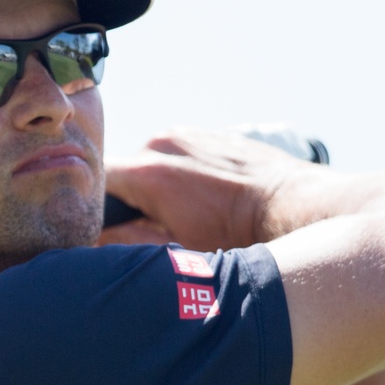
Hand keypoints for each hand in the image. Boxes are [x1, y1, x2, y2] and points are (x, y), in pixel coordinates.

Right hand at [101, 127, 315, 250]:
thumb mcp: (177, 251)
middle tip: (155, 226)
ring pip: (151, 161)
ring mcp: (186, 134)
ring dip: (157, 184)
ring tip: (187, 210)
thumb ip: (126, 244)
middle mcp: (162, 143)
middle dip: (131, 199)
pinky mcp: (208, 133)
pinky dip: (181, 172)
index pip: (95, 180)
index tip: (106, 226)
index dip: (94, 205)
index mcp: (148, 172)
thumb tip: (95, 240)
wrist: (290, 207)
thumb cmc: (236, 236)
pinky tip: (204, 195)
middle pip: (124, 172)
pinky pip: (178, 153)